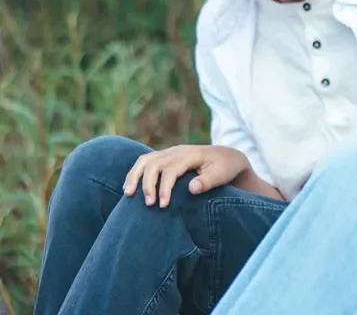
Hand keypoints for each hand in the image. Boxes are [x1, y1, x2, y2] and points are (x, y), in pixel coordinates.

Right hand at [123, 144, 249, 207]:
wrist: (228, 157)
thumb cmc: (226, 168)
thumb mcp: (223, 174)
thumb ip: (209, 181)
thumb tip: (192, 188)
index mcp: (190, 154)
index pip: (170, 169)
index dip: (164, 187)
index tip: (163, 205)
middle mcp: (177, 151)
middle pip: (153, 163)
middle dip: (147, 184)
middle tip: (149, 205)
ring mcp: (170, 152)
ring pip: (145, 160)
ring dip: (134, 177)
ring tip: (128, 195)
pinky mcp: (165, 157)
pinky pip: (145, 162)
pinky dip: (134, 173)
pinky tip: (129, 187)